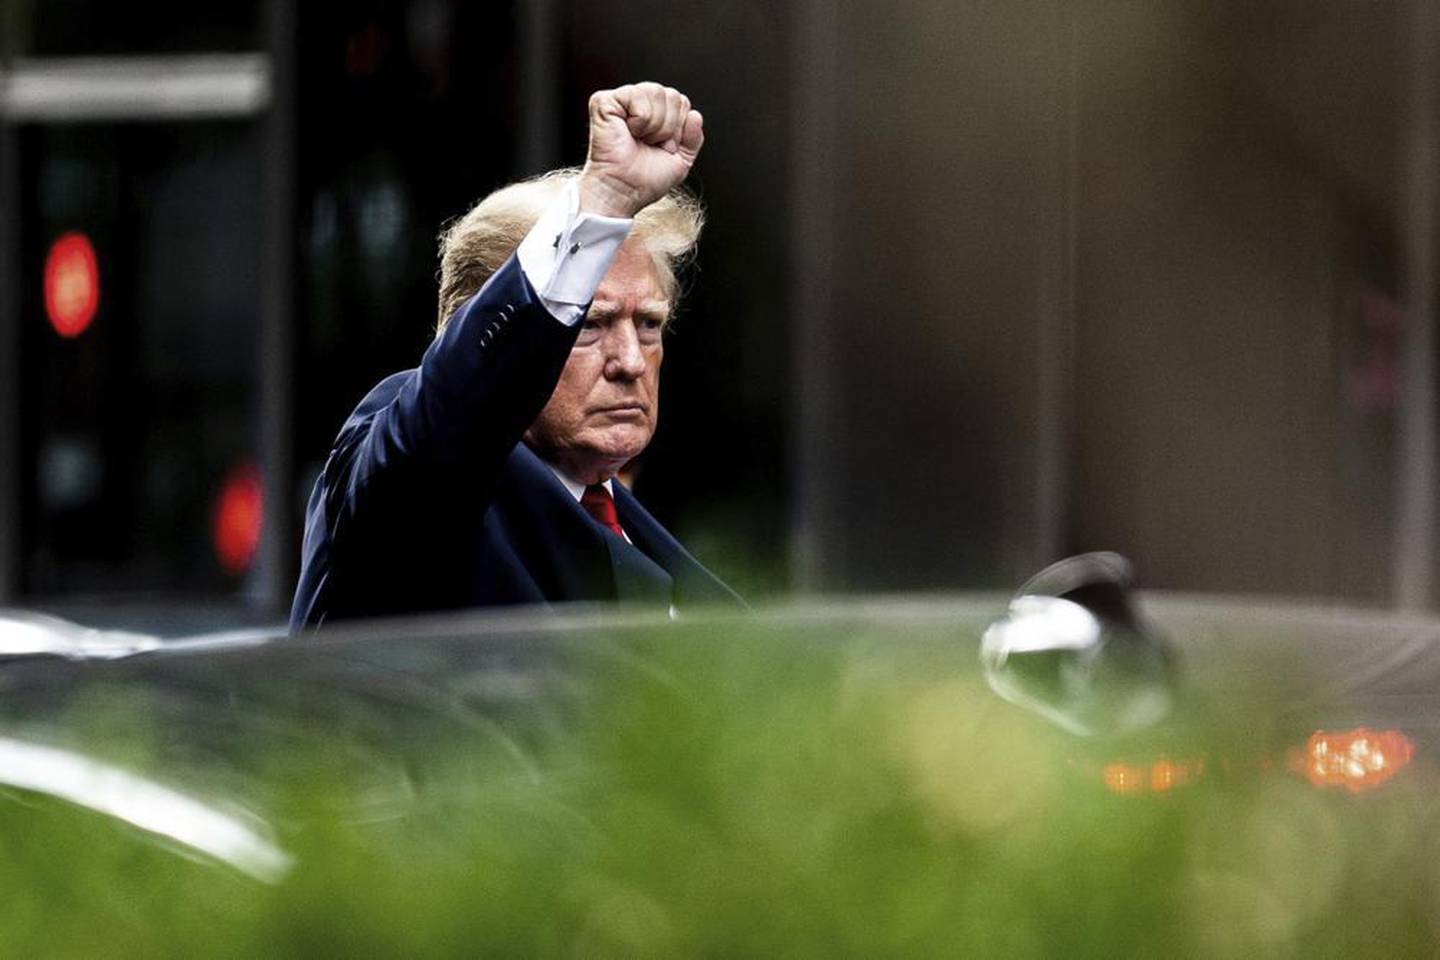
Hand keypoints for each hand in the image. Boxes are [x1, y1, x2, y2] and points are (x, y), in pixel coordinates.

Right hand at [578, 82, 703, 218]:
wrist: (624, 191)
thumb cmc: (644, 179)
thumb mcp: (681, 160)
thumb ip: (694, 138)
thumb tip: (696, 115)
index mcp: (656, 113)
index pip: (682, 102)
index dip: (679, 128)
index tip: (664, 147)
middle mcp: (639, 103)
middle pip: (672, 95)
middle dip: (669, 127)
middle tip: (651, 144)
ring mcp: (621, 100)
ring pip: (656, 91)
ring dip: (655, 124)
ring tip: (640, 139)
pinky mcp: (604, 101)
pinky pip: (636, 95)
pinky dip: (640, 119)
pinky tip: (629, 131)